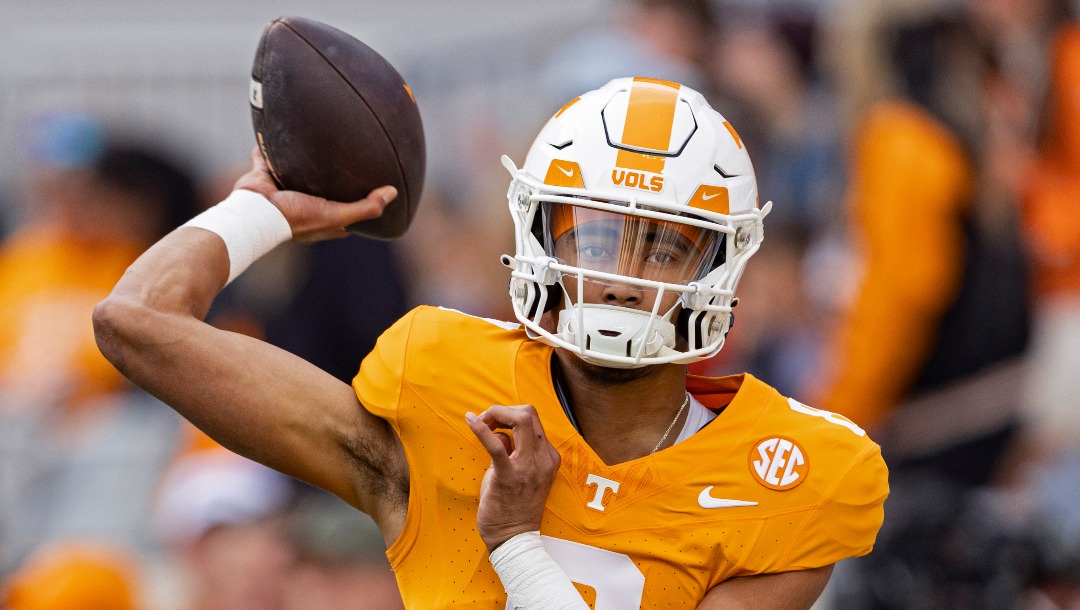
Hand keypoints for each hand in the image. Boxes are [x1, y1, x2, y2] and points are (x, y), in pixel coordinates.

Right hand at [232, 147, 396, 243]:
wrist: (255, 212)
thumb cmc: (296, 218)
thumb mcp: (337, 215)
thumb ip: (366, 207)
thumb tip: (392, 193)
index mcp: (321, 218)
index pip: (346, 213)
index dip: (358, 203)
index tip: (372, 189)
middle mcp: (303, 204)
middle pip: (322, 189)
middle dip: (331, 178)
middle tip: (346, 158)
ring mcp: (283, 190)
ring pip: (296, 171)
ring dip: (302, 160)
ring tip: (314, 141)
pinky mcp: (266, 175)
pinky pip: (267, 157)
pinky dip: (269, 146)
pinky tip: (276, 129)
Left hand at [466, 405, 560, 552]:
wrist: (514, 539)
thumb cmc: (515, 508)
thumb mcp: (523, 475)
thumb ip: (515, 452)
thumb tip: (499, 435)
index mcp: (548, 457)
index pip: (533, 420)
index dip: (510, 414)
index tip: (494, 423)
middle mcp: (543, 459)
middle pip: (529, 413)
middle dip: (503, 410)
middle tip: (486, 421)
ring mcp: (528, 467)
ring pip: (520, 419)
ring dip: (496, 415)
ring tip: (480, 423)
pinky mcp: (509, 477)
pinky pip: (496, 445)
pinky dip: (481, 429)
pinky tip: (470, 420)